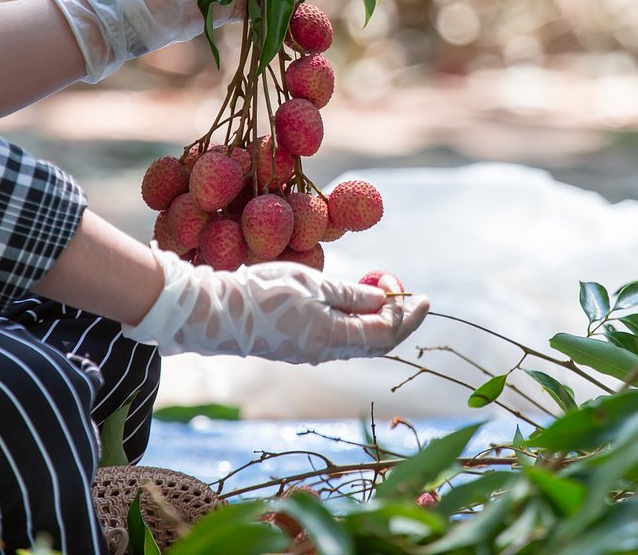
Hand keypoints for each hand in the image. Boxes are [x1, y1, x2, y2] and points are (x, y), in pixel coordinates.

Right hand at [122, 245, 429, 364]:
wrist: (214, 313)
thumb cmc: (262, 291)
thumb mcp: (311, 283)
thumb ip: (350, 294)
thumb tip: (384, 300)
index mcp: (332, 337)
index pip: (386, 333)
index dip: (408, 316)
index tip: (423, 297)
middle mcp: (325, 352)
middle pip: (375, 343)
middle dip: (397, 320)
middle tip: (410, 297)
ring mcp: (310, 353)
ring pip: (357, 343)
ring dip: (376, 322)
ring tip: (385, 296)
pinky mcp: (296, 348)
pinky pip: (338, 340)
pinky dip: (354, 324)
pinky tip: (353, 305)